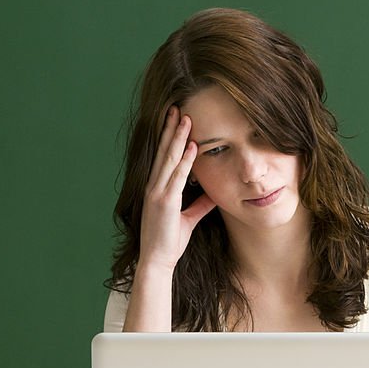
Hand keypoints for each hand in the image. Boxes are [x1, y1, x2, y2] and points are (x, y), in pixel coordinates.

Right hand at [138, 106, 215, 271]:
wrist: (157, 260)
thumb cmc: (170, 241)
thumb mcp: (189, 219)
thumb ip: (200, 204)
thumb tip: (213, 194)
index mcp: (158, 188)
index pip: (165, 157)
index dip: (170, 137)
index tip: (176, 119)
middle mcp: (155, 186)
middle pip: (164, 152)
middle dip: (171, 129)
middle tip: (177, 107)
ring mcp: (158, 192)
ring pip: (169, 159)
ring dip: (177, 137)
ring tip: (184, 118)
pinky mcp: (164, 202)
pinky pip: (177, 176)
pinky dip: (185, 160)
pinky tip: (191, 146)